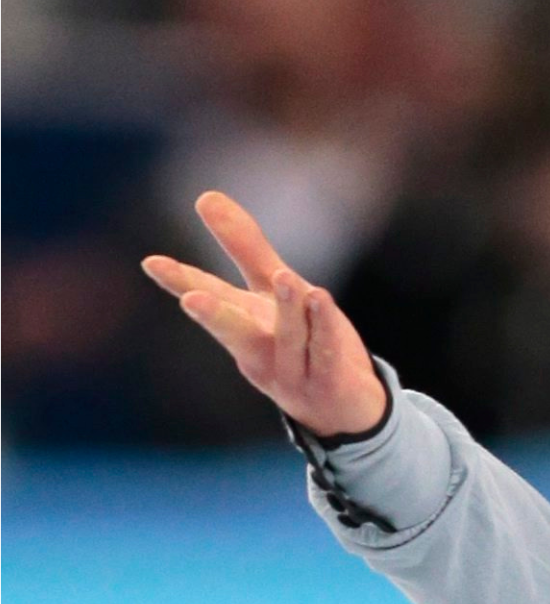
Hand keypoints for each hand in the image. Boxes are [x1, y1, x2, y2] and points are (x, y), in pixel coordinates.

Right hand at [141, 192, 387, 436]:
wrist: (345, 407)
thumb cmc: (300, 343)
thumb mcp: (270, 292)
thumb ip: (244, 247)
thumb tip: (204, 196)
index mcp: (243, 325)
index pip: (210, 297)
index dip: (181, 281)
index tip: (152, 262)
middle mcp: (261, 351)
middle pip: (234, 332)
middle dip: (214, 316)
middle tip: (191, 298)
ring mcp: (293, 373)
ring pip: (289, 339)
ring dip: (288, 310)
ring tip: (286, 277)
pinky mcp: (329, 384)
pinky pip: (326, 353)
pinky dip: (324, 328)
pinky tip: (323, 299)